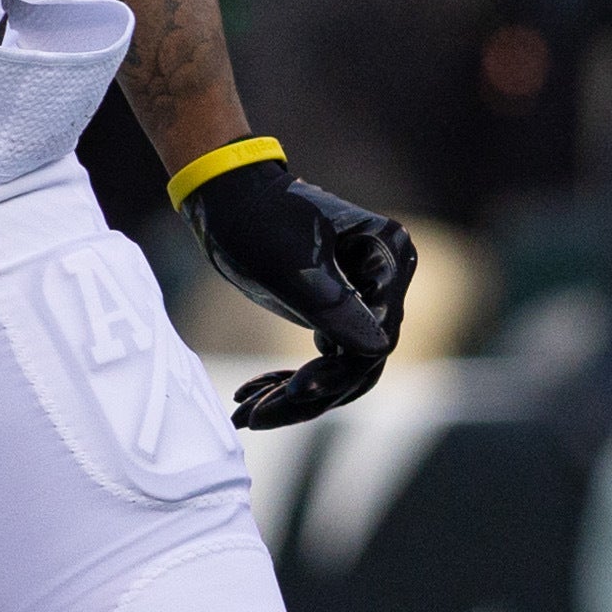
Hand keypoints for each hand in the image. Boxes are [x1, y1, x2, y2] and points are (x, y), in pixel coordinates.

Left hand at [182, 157, 414, 426]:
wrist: (225, 195)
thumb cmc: (256, 218)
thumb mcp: (292, 267)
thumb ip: (336, 308)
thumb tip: (380, 351)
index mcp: (386, 253)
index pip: (377, 333)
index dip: (339, 370)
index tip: (298, 389)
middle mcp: (386, 277)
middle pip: (362, 359)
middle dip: (308, 393)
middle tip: (255, 416)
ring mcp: (364, 298)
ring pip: (343, 370)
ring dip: (295, 397)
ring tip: (246, 413)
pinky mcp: (339, 314)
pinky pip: (327, 361)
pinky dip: (290, 382)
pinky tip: (250, 396)